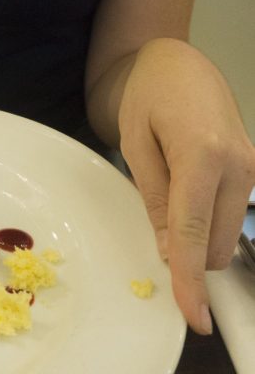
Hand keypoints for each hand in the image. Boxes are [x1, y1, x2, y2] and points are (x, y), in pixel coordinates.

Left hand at [118, 38, 254, 333]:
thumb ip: (156, 200)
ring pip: (226, 235)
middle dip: (185, 250)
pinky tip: (191, 186)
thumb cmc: (150, 94)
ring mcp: (253, 168)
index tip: (193, 316)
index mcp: (202, 154)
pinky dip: (210, 217)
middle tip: (156, 207)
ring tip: (172, 182)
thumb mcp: (136, 143)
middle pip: (215, 244)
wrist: (181, 63)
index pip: (194, 233)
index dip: (189, 279)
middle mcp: (238, 165)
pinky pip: (233, 214)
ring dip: (198, 232)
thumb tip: (171, 253)